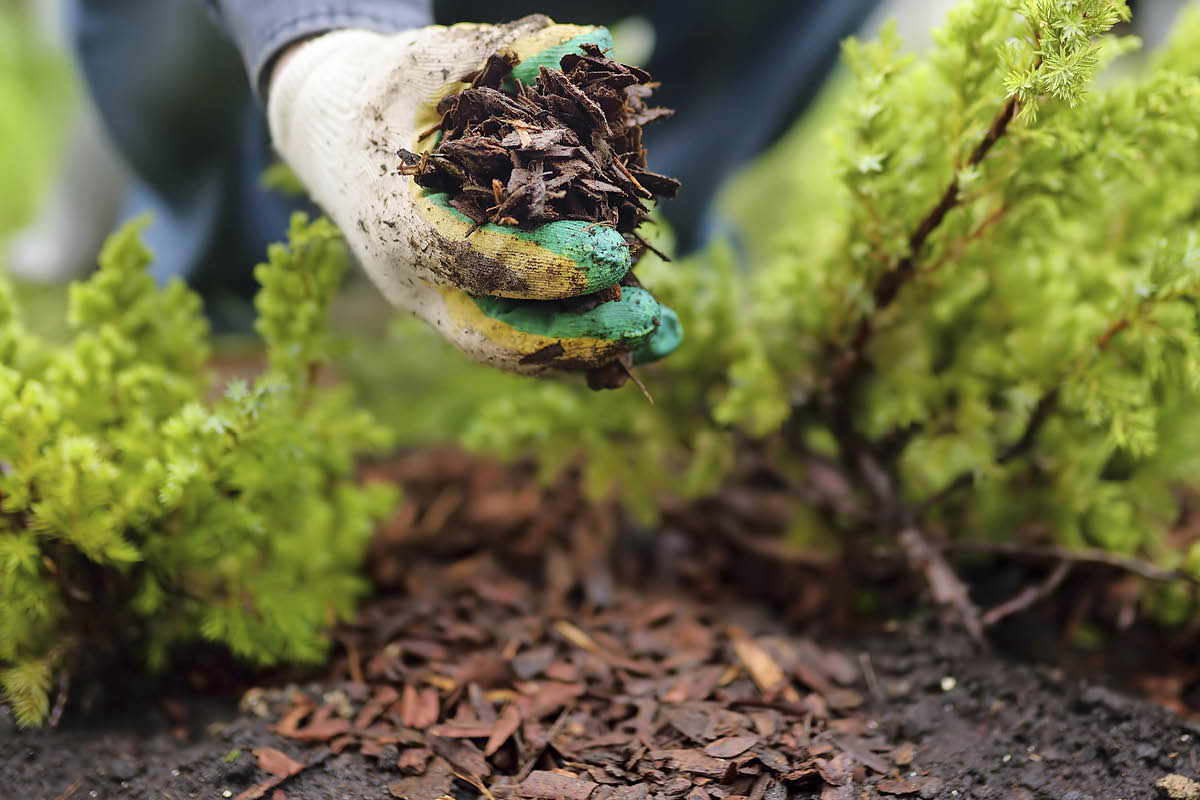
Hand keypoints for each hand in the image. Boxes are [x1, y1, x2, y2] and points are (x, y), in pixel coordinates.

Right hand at [267, 16, 680, 375]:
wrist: (336, 137)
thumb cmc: (389, 92)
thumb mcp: (433, 62)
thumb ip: (504, 54)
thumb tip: (587, 45)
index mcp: (397, 219)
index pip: (473, 259)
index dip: (546, 265)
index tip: (615, 255)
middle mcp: (414, 278)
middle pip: (494, 334)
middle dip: (575, 335)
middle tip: (649, 320)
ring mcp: (438, 302)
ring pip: (514, 349)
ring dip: (592, 349)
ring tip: (665, 335)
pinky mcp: (464, 308)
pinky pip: (526, 338)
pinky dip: (585, 341)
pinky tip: (649, 334)